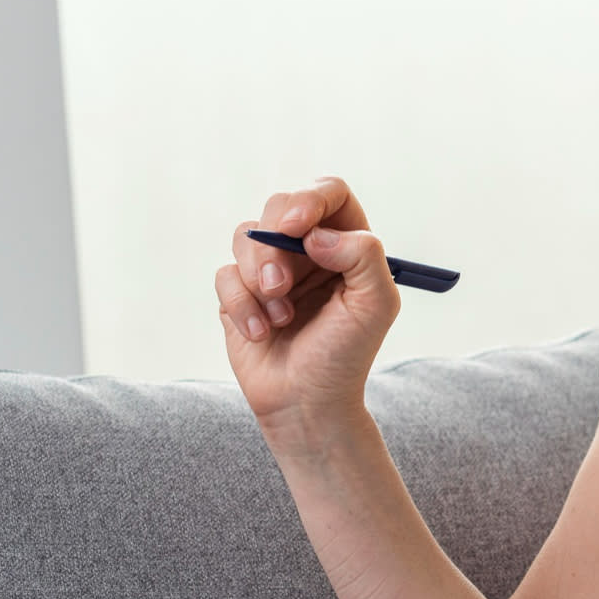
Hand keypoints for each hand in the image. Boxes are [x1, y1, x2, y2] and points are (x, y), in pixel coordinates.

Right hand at [214, 177, 401, 437]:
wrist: (306, 405)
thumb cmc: (345, 356)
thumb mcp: (375, 306)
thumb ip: (363, 256)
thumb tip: (316, 234)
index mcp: (346, 243)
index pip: (330, 193)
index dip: (311, 198)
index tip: (297, 225)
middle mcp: (307, 249)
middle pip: (279, 205)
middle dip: (274, 246)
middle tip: (279, 284)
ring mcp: (271, 267)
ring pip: (246, 236)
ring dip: (258, 279)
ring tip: (279, 317)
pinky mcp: (240, 291)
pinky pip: (224, 274)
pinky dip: (240, 305)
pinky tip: (260, 334)